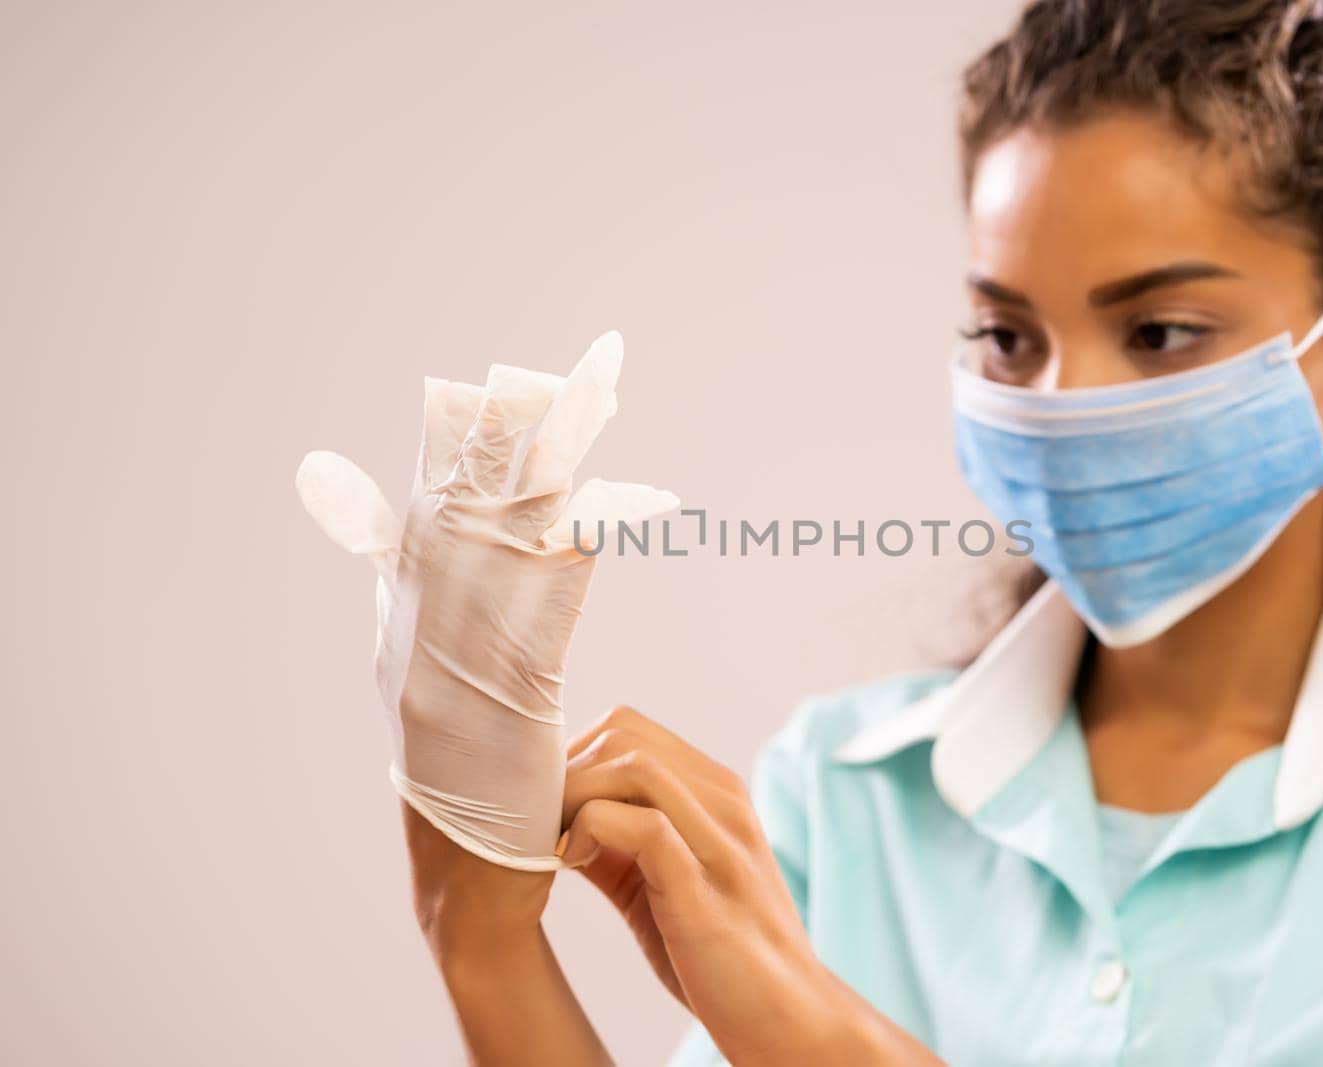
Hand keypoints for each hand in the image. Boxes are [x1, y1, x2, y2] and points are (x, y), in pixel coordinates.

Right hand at [295, 331, 677, 872]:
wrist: (472, 888)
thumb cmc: (475, 793)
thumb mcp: (454, 696)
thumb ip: (450, 627)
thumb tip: (458, 571)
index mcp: (405, 619)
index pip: (427, 509)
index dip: (454, 446)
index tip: (480, 385)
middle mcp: (418, 623)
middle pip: (464, 501)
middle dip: (504, 431)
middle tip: (544, 368)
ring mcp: (455, 652)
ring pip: (505, 530)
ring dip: (553, 460)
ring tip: (588, 398)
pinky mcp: (505, 687)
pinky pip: (550, 596)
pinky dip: (586, 543)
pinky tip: (620, 501)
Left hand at [559, 705, 913, 1064]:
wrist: (787, 1018)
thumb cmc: (722, 955)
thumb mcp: (666, 884)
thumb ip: (621, 844)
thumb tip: (557, 822)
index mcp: (717, 793)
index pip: (629, 727)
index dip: (572, 757)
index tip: (542, 807)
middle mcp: (725, 801)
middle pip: (625, 733)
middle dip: (565, 772)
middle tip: (537, 825)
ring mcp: (720, 840)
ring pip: (633, 766)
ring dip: (573, 797)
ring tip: (550, 842)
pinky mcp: (706, 885)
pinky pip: (640, 825)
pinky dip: (588, 832)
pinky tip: (571, 865)